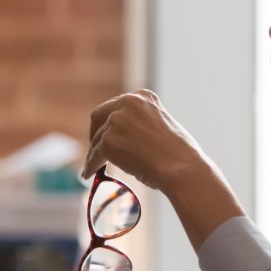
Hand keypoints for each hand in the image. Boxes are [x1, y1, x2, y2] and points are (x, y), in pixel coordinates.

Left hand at [81, 89, 207, 192]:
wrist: (181, 168)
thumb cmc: (179, 154)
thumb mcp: (162, 125)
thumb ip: (142, 124)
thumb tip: (125, 138)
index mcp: (144, 96)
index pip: (117, 105)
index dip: (109, 121)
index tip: (108, 132)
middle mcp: (128, 103)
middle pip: (99, 116)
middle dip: (96, 132)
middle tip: (97, 148)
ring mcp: (116, 121)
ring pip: (97, 139)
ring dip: (95, 153)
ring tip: (94, 166)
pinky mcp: (108, 141)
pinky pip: (94, 157)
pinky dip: (91, 166)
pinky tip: (89, 174)